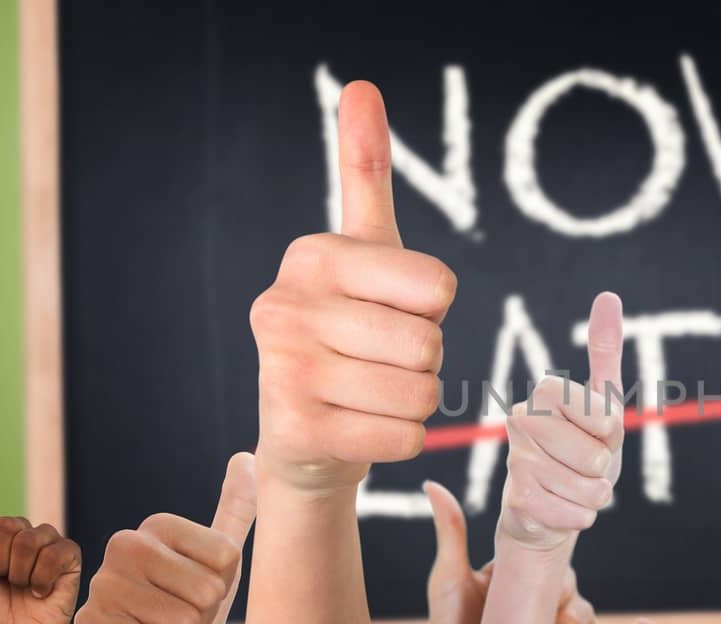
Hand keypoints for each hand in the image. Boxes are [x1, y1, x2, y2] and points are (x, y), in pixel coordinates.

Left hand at [0, 514, 80, 623]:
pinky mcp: (69, 558)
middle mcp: (18, 535)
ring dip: (19, 573)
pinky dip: (42, 577)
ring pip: (31, 537)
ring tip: (21, 590)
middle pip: (5, 525)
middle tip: (1, 586)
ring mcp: (45, 544)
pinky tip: (39, 593)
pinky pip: (57, 551)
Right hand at [74, 453, 256, 623]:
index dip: (222, 586)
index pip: (227, 557)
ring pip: (183, 623)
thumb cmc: (185, 613)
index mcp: (157, 525)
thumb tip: (247, 455)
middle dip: (202, 617)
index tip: (198, 591)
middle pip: (207, 591)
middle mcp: (124, 545)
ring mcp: (102, 584)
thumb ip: (235, 513)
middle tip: (178, 619)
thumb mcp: (219, 565)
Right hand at [251, 80, 456, 491]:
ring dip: (412, 402)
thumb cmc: (351, 333)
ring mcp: (283, 370)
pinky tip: (360, 428)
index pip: (437, 286)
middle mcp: (285, 305)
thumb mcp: (365, 251)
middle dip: (424, 362)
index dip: (430, 309)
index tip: (390, 312)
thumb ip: (364, 173)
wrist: (307, 435)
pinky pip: (403, 436)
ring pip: (419, 393)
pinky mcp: (296, 429)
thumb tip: (362, 86)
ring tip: (370, 395)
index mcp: (313, 256)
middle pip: (429, 344)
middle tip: (379, 362)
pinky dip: (399, 439)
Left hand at [425, 482, 606, 623]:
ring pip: (580, 620)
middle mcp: (562, 594)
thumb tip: (432, 485)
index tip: (521, 594)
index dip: (539, 577)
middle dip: (539, 617)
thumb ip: (451, 535)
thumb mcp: (448, 584)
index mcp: (534, 572)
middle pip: (570, 591)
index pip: (553, 560)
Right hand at [497, 292, 624, 550]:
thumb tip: (608, 296)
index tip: (599, 432)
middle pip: (596, 454)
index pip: (603, 414)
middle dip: (604, 468)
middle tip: (586, 465)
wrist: (553, 508)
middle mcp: (521, 419)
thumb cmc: (583, 451)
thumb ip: (605, 352)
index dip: (611, 430)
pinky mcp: (516, 501)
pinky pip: (576, 514)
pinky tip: (564, 508)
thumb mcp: (603, 402)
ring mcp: (516, 461)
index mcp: (546, 392)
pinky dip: (582, 516)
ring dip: (594, 495)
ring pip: (588, 487)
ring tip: (575, 487)